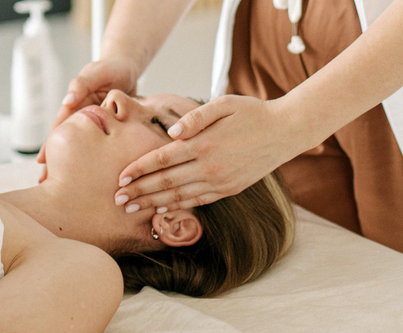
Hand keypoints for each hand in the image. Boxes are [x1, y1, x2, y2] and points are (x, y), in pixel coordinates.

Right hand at [38, 57, 140, 182]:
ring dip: (75, 165)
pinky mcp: (109, 130)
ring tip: (68, 186)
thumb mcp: (96, 72)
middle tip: (47, 183)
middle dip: (56, 162)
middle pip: (67, 143)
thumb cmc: (111, 68)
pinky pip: (102, 147)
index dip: (50, 145)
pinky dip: (96, 160)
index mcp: (75, 106)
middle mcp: (82, 118)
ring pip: (84, 149)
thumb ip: (82, 84)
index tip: (42, 163)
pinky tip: (96, 176)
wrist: (127, 70)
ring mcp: (95, 126)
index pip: (59, 129)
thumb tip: (67, 102)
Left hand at [113, 95, 302, 211]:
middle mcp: (209, 166)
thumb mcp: (224, 104)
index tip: (120, 178)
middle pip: (165, 182)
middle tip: (117, 200)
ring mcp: (220, 181)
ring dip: (153, 203)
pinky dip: (178, 207)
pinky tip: (162, 211)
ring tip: (132, 209)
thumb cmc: (251, 113)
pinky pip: (198, 202)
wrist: (285, 131)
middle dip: (139, 191)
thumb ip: (195, 118)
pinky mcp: (229, 189)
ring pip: (179, 196)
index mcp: (203, 143)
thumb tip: (171, 133)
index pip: (162, 159)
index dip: (139, 170)